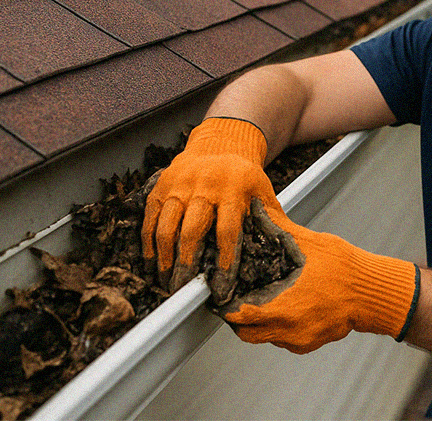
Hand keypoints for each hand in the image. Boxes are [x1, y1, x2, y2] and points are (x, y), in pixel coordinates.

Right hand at [142, 117, 275, 298]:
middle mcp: (205, 186)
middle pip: (191, 230)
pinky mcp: (162, 186)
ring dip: (164, 257)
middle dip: (187, 263)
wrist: (221, 142)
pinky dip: (148, 242)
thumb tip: (283, 253)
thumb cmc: (244, 175)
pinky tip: (151, 261)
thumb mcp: (262, 191)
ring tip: (166, 280)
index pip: (228, 231)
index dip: (224, 262)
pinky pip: (150, 217)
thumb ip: (269, 220)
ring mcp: (180, 185)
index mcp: (235, 189)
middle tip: (184, 289)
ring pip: (166, 225)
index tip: (222, 287)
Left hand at [217, 198, 419, 353]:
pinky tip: (286, 307)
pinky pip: (284, 340)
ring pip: (265, 337)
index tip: (220, 297)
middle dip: (238, 319)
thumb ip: (279, 229)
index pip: (240, 316)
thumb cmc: (346, 268)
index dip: (226, 307)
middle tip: (236, 301)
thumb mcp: (310, 243)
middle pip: (246, 333)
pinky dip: (279, 327)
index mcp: (284, 305)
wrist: (373, 292)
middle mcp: (289, 328)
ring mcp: (300, 339)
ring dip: (258, 323)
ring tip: (262, 301)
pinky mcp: (309, 344)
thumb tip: (259, 211)